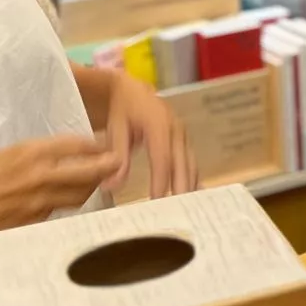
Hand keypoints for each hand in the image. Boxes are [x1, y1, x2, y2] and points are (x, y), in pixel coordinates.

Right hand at [0, 134, 120, 253]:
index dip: (95, 145)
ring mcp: (38, 204)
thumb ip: (28, 159)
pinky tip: (68, 207)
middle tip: (118, 164)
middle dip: (107, 167)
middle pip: (89, 171)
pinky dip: (67, 209)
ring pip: (79, 196)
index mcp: (27, 152)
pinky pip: (60, 215)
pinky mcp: (33, 227)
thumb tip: (51, 161)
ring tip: (97, 184)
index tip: (105, 145)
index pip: (76, 144)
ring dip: (90, 189)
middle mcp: (39, 176)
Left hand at [102, 72, 197, 199]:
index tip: (157, 202)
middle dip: (181, 188)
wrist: (133, 92)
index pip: (163, 157)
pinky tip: (192, 198)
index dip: (161, 180)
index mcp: (159, 124)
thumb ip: (117, 156)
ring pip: (190, 165)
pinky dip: (191, 181)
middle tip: (176, 213)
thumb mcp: (115, 129)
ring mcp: (183, 135)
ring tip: (185, 211)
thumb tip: (113, 185)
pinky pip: (191, 163)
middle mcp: (176, 129)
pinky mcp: (185, 142)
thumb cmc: (122, 111)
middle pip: (182, 163)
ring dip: (189, 187)